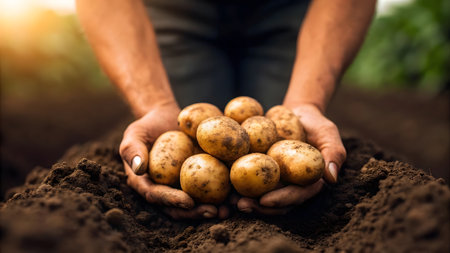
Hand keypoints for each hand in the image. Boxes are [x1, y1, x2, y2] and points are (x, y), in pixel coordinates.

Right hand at [119, 102, 228, 218]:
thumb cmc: (146, 127)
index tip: (188, 201)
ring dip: (215, 208)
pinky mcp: (200, 178)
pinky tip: (239, 193)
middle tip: (214, 212)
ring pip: (199, 202)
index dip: (172, 200)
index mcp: (147, 185)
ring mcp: (183, 186)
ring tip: (230, 209)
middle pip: (180, 207)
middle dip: (197, 212)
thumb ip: (132, 151)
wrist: (166, 119)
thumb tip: (138, 168)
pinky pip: (212, 187)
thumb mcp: (134, 135)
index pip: (158, 196)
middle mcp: (166, 190)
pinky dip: (225, 192)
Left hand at [237, 103, 345, 214]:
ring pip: (259, 196)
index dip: (281, 200)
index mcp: (307, 184)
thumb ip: (334, 154)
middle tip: (241, 206)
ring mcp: (274, 181)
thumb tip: (331, 178)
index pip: (296, 196)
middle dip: (258, 207)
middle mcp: (289, 186)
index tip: (265, 200)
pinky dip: (234, 185)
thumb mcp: (328, 134)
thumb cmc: (315, 124)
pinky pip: (247, 180)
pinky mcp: (259, 172)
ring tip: (227, 202)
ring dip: (244, 200)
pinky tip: (221, 186)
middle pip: (274, 203)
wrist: (295, 114)